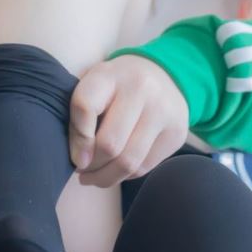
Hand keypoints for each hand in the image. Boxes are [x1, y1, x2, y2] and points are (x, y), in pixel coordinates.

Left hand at [69, 55, 188, 187]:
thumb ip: (81, 115)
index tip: (75, 156)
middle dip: (91, 166)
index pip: (85, 107)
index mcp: (110, 74)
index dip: (77, 139)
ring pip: (129, 162)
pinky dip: (125, 175)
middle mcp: (141, 89)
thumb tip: (81, 162)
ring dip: (106, 177)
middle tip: (83, 170)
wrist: (163, 75)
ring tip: (94, 177)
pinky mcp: (176, 133)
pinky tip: (116, 170)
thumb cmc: (116, 86)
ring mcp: (163, 112)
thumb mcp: (92, 86)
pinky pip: (144, 167)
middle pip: (109, 144)